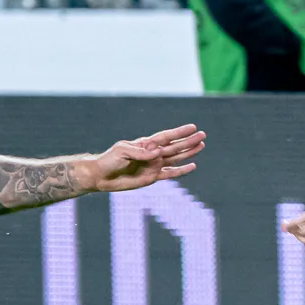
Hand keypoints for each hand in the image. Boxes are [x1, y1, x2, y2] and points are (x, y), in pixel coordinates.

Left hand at [90, 123, 204, 192]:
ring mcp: (154, 165)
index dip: (179, 132)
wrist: (102, 176)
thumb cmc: (109, 160)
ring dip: (189, 152)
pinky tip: (192, 166)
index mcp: (146, 144)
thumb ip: (140, 152)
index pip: (166, 137)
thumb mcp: (122, 152)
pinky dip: (181, 170)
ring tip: (201, 146)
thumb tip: (157, 153)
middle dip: (189, 141)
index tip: (192, 127)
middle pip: (175, 146)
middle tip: (203, 135)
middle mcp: (153, 153)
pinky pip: (170, 173)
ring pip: (176, 158)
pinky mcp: (152, 177)